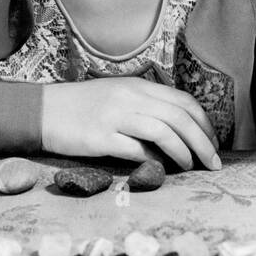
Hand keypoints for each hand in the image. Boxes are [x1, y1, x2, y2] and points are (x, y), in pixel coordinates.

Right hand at [41, 77, 221, 170]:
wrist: (42, 111)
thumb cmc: (82, 106)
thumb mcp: (118, 96)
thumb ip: (146, 106)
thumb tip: (178, 130)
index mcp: (138, 86)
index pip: (184, 101)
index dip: (204, 124)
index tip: (213, 143)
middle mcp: (130, 97)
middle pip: (180, 118)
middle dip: (203, 142)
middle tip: (213, 162)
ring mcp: (115, 116)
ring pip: (164, 132)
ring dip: (183, 153)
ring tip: (190, 167)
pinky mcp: (100, 137)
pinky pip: (136, 149)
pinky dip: (153, 160)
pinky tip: (159, 169)